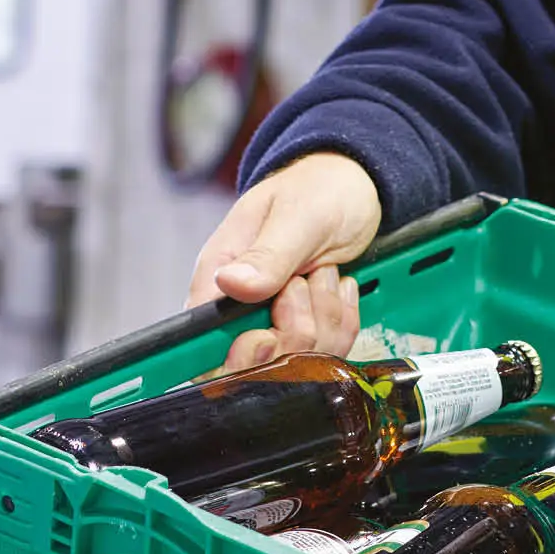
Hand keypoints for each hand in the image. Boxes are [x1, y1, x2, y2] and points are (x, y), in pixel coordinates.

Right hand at [186, 153, 382, 371]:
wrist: (351, 191)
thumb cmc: (318, 191)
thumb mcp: (298, 216)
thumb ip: (267, 254)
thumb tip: (229, 282)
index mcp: (218, 275)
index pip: (204, 343)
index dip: (236, 354)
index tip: (267, 334)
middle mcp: (238, 305)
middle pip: (254, 362)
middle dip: (295, 331)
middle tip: (307, 282)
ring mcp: (272, 320)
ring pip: (296, 360)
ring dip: (325, 319)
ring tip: (324, 272)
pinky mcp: (304, 330)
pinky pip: (325, 353)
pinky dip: (342, 324)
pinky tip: (339, 288)